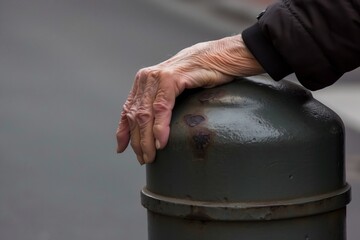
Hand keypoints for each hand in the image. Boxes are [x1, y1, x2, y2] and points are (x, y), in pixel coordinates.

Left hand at [116, 34, 263, 163]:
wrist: (220, 57)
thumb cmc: (200, 76)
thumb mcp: (174, 91)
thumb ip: (160, 104)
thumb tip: (153, 128)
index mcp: (145, 81)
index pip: (128, 110)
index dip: (123, 131)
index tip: (121, 149)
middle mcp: (147, 78)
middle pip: (136, 115)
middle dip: (137, 141)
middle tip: (144, 159)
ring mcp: (158, 77)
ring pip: (146, 114)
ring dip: (147, 139)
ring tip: (151, 156)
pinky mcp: (171, 78)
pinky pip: (162, 107)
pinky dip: (160, 127)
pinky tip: (161, 141)